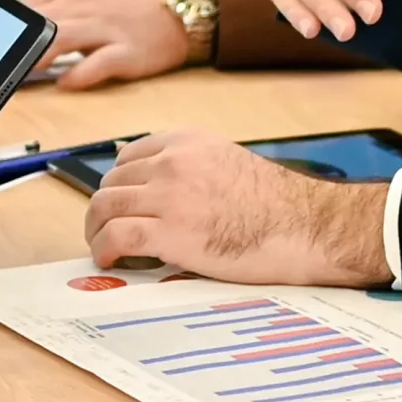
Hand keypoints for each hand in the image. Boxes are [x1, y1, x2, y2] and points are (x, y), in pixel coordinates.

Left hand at [25, 0, 187, 89]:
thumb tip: (16, 14)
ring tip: (17, 73)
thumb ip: (52, 1)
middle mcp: (84, 6)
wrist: (184, 2)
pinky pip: (100, 63)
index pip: (25, 2)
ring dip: (36, 55)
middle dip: (13, 42)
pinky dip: (81, 74)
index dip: (2, 22)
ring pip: (62, 38)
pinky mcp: (128, 52)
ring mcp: (106, 29)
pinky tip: (66, 83)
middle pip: (38, 21)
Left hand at [83, 129, 390, 287]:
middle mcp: (172, 162)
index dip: (118, 186)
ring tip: (102, 246)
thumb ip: (187, 164)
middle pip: (112, 184)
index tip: (119, 206)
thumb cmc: (276, 204)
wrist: (305, 227)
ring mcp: (169, 195)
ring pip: (105, 207)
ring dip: (96, 229)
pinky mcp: (170, 232)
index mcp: (187, 141)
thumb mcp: (226, 162)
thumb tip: (142, 172)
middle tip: (107, 231)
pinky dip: (103, 248)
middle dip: (104, 210)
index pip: (127, 159)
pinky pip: (116, 236)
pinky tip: (107, 259)